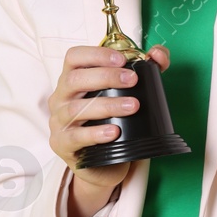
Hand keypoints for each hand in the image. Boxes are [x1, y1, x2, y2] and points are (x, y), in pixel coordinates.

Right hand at [49, 44, 170, 216]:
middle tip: (132, 80)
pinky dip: (95, 133)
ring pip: (75, 109)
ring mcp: (59, 122)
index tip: (122, 59)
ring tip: (132, 106)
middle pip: (74, 80)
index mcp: (73, 79)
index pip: (74, 57)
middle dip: (105, 77)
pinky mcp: (62, 145)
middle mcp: (61, 98)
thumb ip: (148, 69)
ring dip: (106, 105)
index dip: (95, 54)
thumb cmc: (114, 121)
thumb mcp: (130, 93)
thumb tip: (157, 54)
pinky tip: (114, 132)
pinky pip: (75, 137)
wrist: (106, 162)